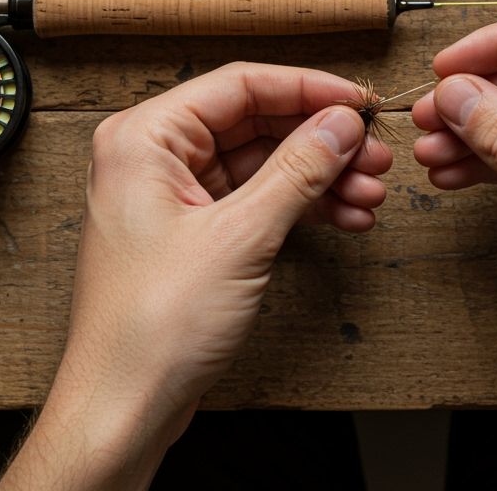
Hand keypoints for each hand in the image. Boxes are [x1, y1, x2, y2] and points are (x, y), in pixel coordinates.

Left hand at [0, 63, 388, 490]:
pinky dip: (303, 206)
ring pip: (265, 162)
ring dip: (320, 177)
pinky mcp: (197, 229)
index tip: (357, 102)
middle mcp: (157, 156)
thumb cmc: (150, 328)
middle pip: (257, 122)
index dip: (307, 89)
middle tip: (372, 153)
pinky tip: (344, 215)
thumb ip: (297, 171)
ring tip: (368, 191)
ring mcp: (177, 194)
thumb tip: (340, 124)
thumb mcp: (239, 237)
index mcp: (146, 138)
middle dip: (320, 141)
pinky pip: (259, 198)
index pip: (240, 85)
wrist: (124, 411)